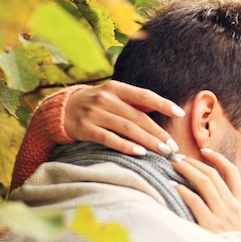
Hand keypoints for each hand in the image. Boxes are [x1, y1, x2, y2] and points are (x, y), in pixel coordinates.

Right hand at [64, 81, 184, 155]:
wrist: (60, 110)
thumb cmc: (96, 105)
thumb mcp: (114, 97)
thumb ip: (137, 102)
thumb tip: (166, 107)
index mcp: (116, 88)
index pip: (144, 95)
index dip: (163, 104)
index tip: (180, 113)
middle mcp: (105, 98)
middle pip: (138, 117)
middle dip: (158, 132)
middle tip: (173, 147)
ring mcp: (94, 113)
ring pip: (126, 128)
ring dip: (147, 141)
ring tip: (163, 151)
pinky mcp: (84, 129)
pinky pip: (108, 139)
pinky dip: (125, 146)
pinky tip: (140, 153)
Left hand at [172, 149, 240, 232]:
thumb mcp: (240, 223)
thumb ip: (230, 206)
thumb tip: (212, 191)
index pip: (232, 172)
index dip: (218, 158)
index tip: (204, 151)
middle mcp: (233, 205)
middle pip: (213, 174)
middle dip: (194, 162)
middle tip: (179, 157)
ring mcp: (222, 215)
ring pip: (204, 183)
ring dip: (187, 170)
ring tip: (174, 165)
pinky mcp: (210, 225)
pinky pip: (195, 202)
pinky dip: (183, 191)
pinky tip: (174, 186)